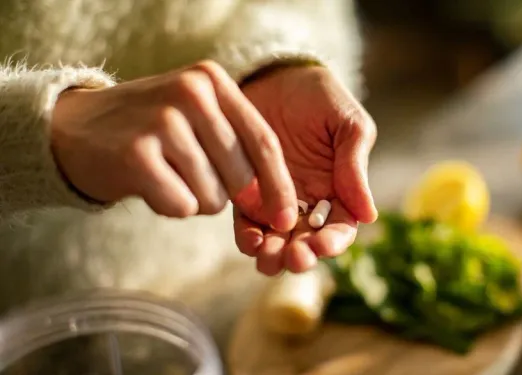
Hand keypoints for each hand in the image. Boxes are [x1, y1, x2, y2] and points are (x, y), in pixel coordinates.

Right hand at [50, 60, 297, 230]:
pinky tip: (148, 183)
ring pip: (212, 197)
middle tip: (189, 175)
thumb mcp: (196, 117)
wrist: (73, 129)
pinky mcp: (137, 155)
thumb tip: (275, 206)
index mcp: (212, 80)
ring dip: (193, 199)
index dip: (280, 186)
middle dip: (223, 192)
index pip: (264, 141)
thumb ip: (238, 147)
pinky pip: (181, 206)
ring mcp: (163, 122)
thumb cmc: (150, 131)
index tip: (287, 218)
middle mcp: (191, 93)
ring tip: (165, 173)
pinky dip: (169, 205)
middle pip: (241, 176)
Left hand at [235, 65, 377, 274]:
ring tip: (268, 258)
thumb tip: (369, 216)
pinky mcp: (246, 193)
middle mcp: (308, 203)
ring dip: (273, 256)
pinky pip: (246, 223)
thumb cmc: (319, 96)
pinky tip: (250, 240)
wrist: (275, 75)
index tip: (323, 245)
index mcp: (339, 190)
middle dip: (301, 256)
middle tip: (293, 258)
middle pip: (307, 243)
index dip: (333, 242)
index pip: (340, 228)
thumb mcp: (348, 124)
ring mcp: (275, 200)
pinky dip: (248, 238)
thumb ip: (355, 166)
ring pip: (277, 240)